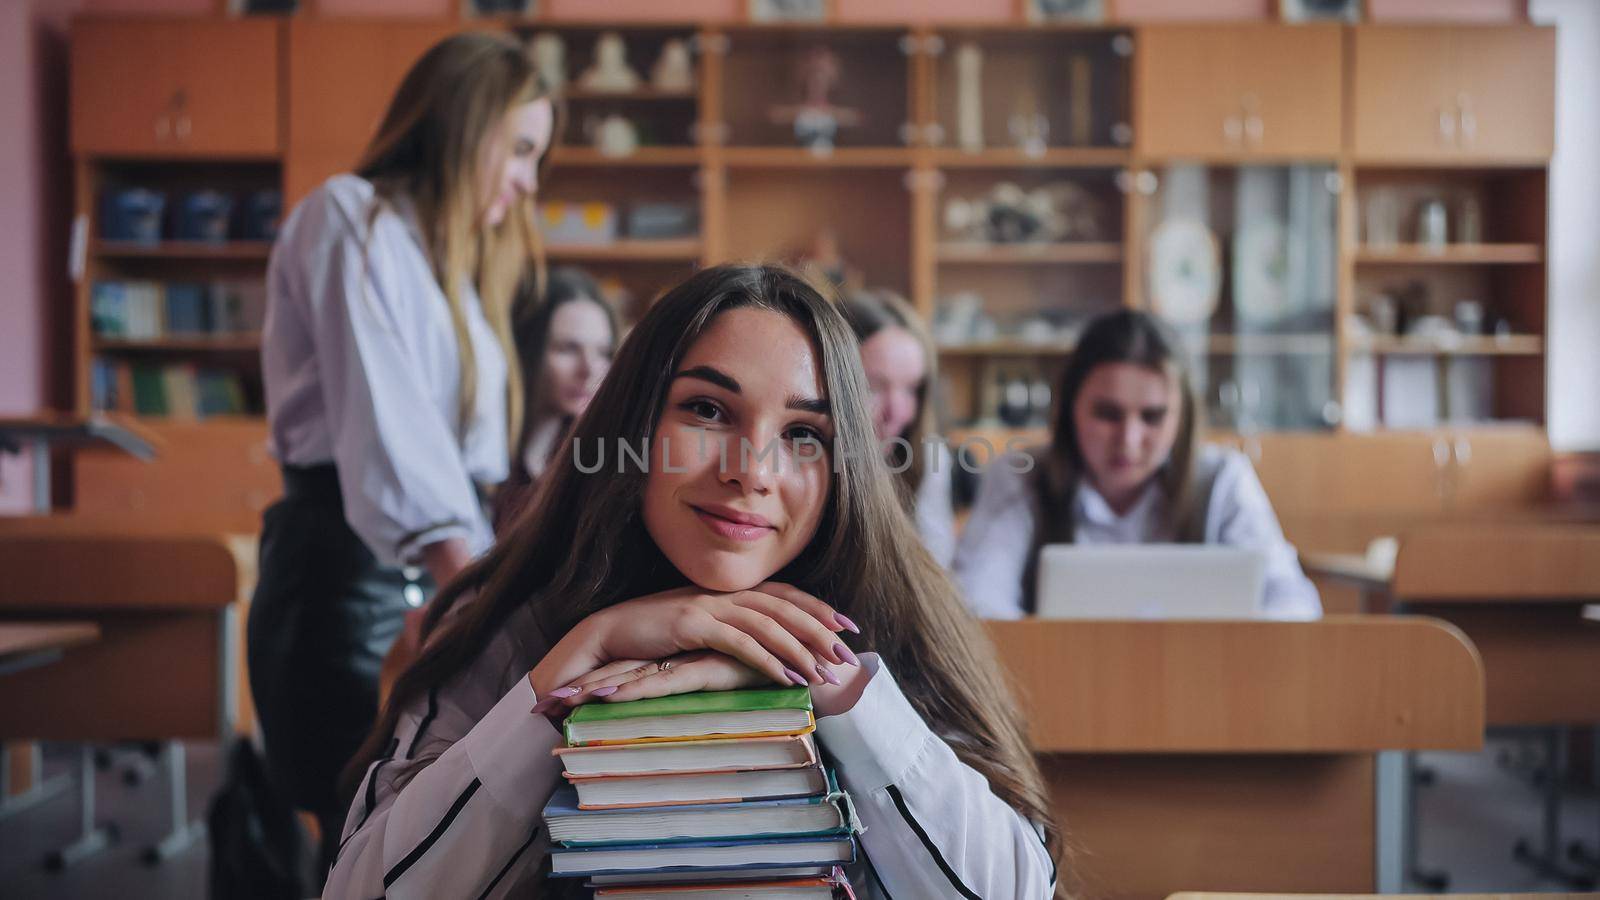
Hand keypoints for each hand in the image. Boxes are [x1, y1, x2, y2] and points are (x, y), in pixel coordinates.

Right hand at [528, 582, 860, 701]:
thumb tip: (763, 645)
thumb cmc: (654, 636)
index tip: (847, 626)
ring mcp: (708, 606)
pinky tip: (788, 678)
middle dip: (820, 631)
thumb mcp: (699, 627)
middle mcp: (723, 593)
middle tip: (848, 656)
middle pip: (784, 607)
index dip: (817, 607)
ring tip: (825, 673)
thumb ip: (730, 628)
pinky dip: (767, 660)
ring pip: (768, 624)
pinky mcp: (692, 624)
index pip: (784, 594)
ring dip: (801, 649)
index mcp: (728, 591)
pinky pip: (740, 642)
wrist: (608, 631)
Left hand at [531, 651, 769, 718]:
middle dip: (582, 686)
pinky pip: (662, 683)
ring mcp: (691, 659)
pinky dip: (634, 691)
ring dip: (594, 690)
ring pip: (633, 676)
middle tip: (543, 705)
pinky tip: (608, 698)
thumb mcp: (730, 679)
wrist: (809, 661)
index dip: (597, 680)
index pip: (632, 668)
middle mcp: (682, 655)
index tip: (561, 698)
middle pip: (621, 670)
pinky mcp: (705, 668)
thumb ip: (707, 684)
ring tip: (559, 703)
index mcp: (683, 657)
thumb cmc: (772, 670)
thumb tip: (684, 699)